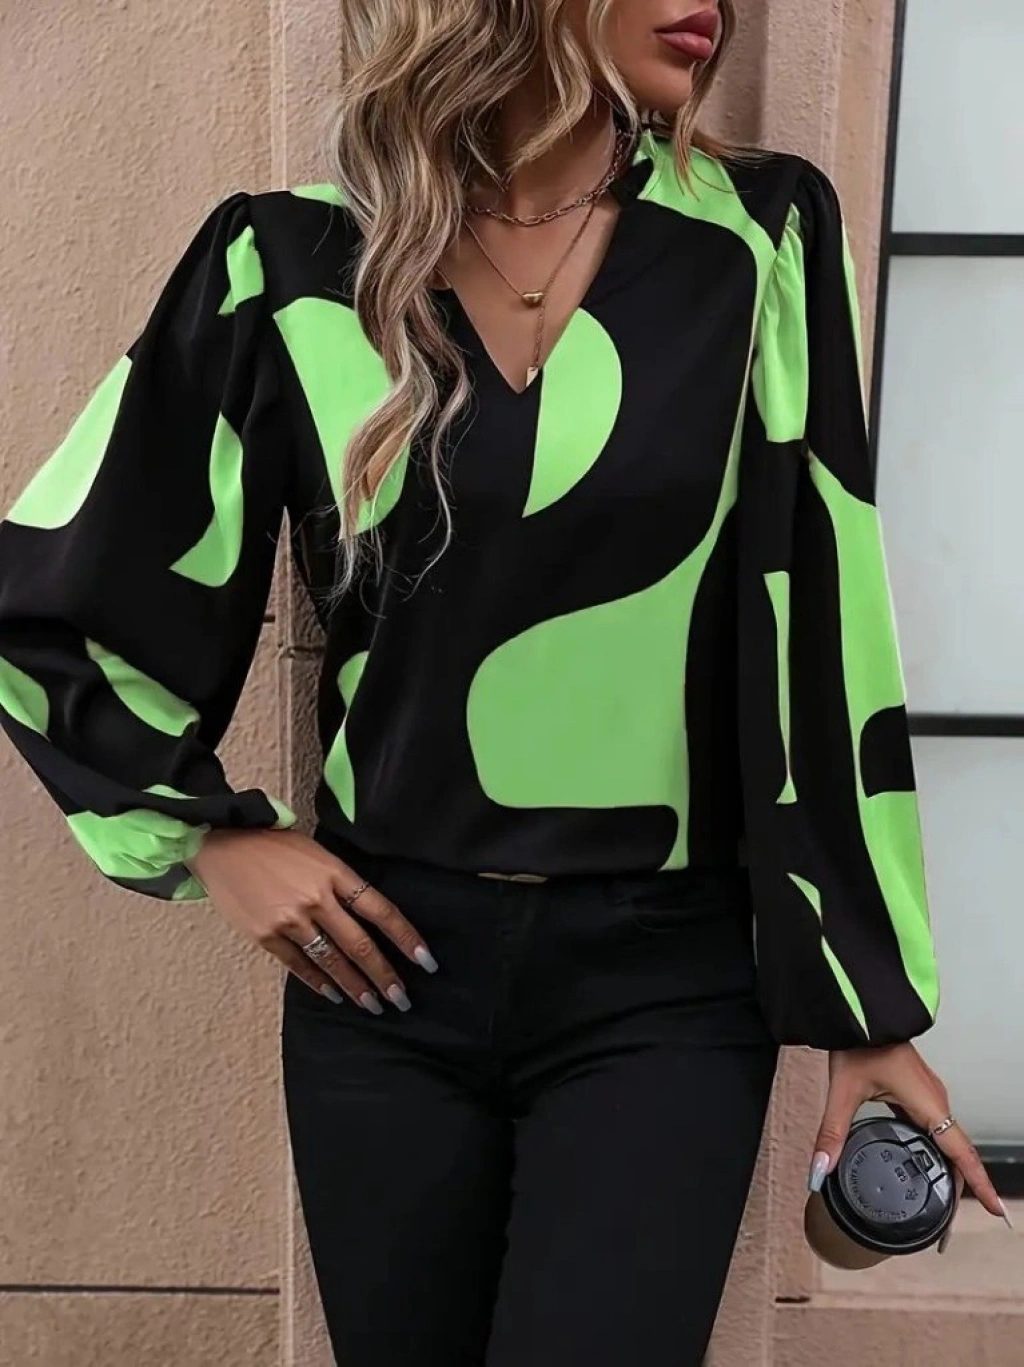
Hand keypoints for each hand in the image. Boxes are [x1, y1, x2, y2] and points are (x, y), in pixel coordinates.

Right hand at [188, 827, 437, 1013]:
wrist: (223, 844)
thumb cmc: (274, 846)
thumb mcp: (318, 853)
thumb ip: (342, 883)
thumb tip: (368, 916)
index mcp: (335, 873)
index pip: (381, 910)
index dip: (406, 938)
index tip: (425, 961)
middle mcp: (316, 898)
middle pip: (360, 944)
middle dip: (384, 975)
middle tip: (402, 999)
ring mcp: (290, 919)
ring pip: (332, 961)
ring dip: (356, 986)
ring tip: (373, 1004)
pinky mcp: (265, 935)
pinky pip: (299, 965)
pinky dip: (319, 982)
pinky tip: (335, 994)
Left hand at [808, 1043, 1010, 1232]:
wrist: (861, 1011)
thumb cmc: (860, 1043)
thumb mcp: (843, 1092)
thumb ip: (832, 1134)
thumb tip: (819, 1170)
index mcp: (928, 1103)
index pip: (962, 1153)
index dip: (980, 1184)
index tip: (997, 1211)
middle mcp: (935, 1100)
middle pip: (959, 1152)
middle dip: (963, 1187)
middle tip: (952, 1225)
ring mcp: (929, 1094)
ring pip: (948, 1138)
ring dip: (951, 1168)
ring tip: (944, 1200)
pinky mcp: (918, 1089)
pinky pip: (936, 1126)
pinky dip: (937, 1150)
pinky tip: (924, 1161)